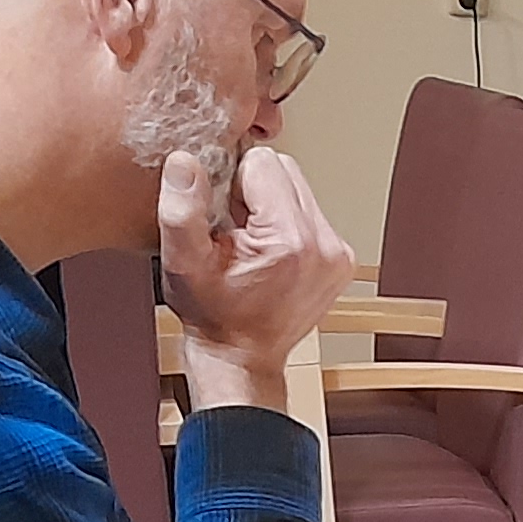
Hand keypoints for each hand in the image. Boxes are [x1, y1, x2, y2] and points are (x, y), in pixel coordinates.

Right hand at [159, 143, 355, 413]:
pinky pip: (310, 213)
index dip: (231, 182)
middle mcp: (324, 244)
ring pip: (298, 187)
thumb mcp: (183, 263)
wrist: (241, 359)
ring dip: (270, 205)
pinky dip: (286, 222)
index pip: (262, 162)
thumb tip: (183, 162)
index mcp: (291, 240)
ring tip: (250, 243)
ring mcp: (338, 253)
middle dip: (252, 190)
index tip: (222, 217)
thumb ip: (181, 209)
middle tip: (233, 230)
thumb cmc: (214, 318)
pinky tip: (268, 251)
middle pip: (285, 169)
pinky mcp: (341, 259)